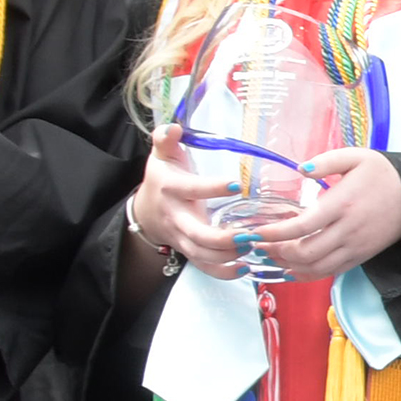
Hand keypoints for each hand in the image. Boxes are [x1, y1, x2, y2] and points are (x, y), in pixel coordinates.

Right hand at [132, 125, 249, 280]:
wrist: (147, 211)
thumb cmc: (163, 177)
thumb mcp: (161, 155)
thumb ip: (165, 139)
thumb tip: (172, 127)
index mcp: (172, 189)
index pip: (191, 189)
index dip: (211, 188)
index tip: (236, 184)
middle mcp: (177, 217)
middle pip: (197, 234)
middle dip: (223, 238)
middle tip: (249, 234)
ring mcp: (183, 238)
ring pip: (203, 254)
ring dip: (228, 256)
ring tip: (253, 247)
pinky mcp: (190, 252)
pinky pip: (205, 268)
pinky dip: (224, 273)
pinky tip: (246, 268)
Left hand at [251, 148, 400, 284]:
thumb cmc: (383, 174)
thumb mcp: (356, 156)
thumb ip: (326, 161)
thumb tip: (301, 169)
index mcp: (343, 204)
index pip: (302, 226)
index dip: (275, 233)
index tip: (257, 232)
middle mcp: (348, 230)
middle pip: (306, 252)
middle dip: (278, 252)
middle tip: (260, 245)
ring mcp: (355, 246)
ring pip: (316, 268)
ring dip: (290, 266)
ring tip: (272, 256)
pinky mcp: (360, 256)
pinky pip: (330, 272)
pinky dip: (308, 274)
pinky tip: (293, 268)